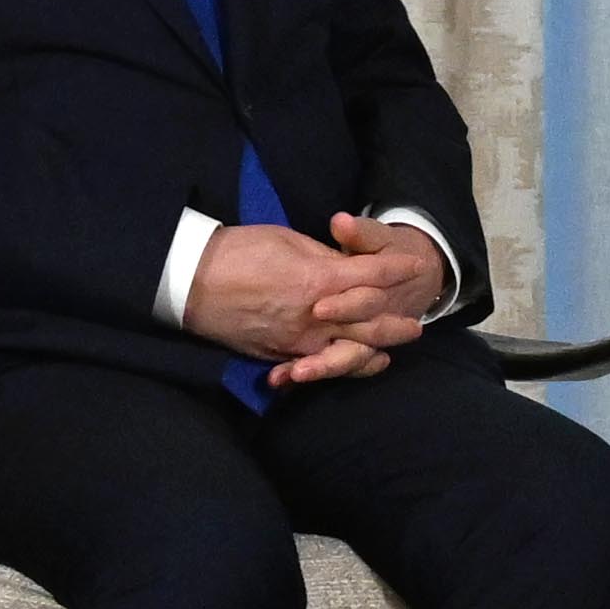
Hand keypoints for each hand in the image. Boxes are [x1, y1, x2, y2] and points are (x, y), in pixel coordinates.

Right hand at [184, 216, 446, 387]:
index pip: (373, 278)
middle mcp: (316, 317)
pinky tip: (355, 365)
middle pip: (370, 323)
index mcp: (320, 280)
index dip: (397, 271)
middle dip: (396, 323)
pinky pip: (319, 366)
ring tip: (391, 351)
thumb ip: (325, 258)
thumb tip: (348, 265)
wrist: (192, 281)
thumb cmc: (240, 251)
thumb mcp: (289, 241)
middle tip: (417, 324)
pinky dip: (341, 367)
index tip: (414, 267)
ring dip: (375, 351)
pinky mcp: (281, 355)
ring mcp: (299, 341)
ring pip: (349, 353)